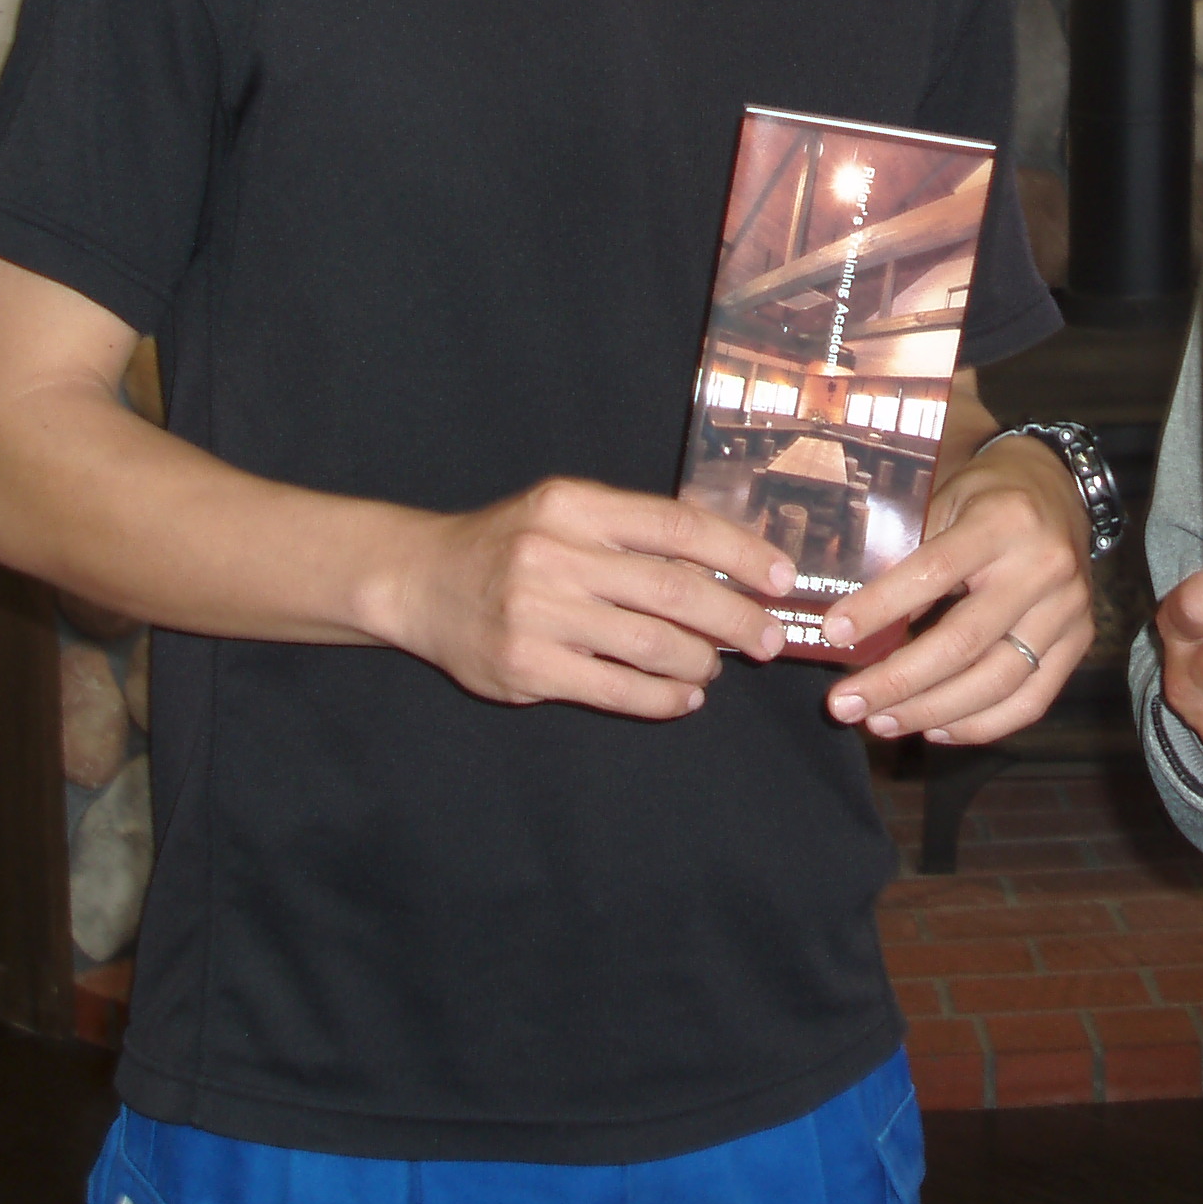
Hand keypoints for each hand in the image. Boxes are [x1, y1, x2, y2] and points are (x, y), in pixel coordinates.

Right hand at [358, 477, 797, 719]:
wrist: (421, 580)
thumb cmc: (512, 544)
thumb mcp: (566, 513)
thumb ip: (634, 531)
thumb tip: (731, 559)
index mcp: (575, 506)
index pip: (678, 526)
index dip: (739, 553)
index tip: (781, 577)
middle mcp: (556, 554)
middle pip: (672, 590)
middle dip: (735, 618)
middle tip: (769, 638)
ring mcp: (538, 613)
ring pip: (651, 643)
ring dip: (700, 661)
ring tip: (715, 666)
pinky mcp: (526, 667)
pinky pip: (616, 688)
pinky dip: (663, 697)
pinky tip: (683, 696)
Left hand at [820, 434, 1093, 743]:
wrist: (1062, 488)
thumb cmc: (989, 496)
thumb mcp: (946, 499)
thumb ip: (907, 550)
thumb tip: (853, 615)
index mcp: (1004, 521)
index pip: (934, 571)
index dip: (881, 606)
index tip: (833, 633)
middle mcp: (1044, 567)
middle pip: (964, 641)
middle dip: (897, 681)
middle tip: (844, 704)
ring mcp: (1069, 609)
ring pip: (997, 681)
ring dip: (931, 712)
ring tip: (880, 722)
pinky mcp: (1081, 640)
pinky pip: (1031, 701)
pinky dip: (979, 725)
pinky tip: (933, 729)